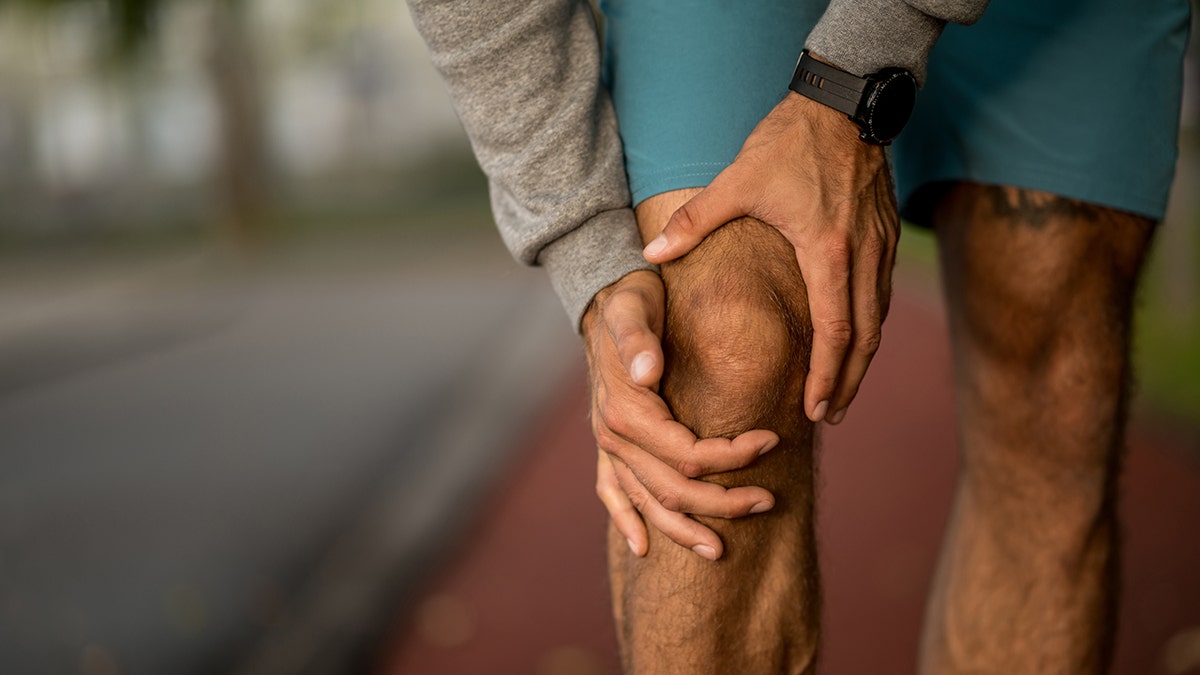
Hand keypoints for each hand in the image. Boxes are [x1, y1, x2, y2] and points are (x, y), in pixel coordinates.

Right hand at [583, 270, 778, 559]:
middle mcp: (612, 436)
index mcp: (625, 410)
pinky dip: (627, 522)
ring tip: (721, 550)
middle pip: (673, 489)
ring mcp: (608, 446)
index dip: (731, 456)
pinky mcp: (607, 448)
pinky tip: (644, 548)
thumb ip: (638, 339)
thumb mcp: (634, 307)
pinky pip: (612, 494)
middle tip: (770, 500)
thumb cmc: (631, 300)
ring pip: (647, 504)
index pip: (686, 454)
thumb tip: (649, 371)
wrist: (606, 299)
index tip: (772, 440)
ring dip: (684, 530)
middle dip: (723, 502)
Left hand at [642, 92, 900, 424]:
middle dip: (846, 383)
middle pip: (864, 339)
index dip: (824, 376)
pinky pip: (882, 295)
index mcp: (827, 252)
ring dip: (861, 360)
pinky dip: (869, 327)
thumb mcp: (737, 181)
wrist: (845, 102)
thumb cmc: (790, 142)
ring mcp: (881, 246)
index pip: (833, 332)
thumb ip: (693, 222)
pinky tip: (853, 341)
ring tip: (840, 391)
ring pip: (878, 320)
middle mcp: (863, 256)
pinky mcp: (887, 234)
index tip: (812, 410)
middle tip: (828, 417)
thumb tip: (650, 252)